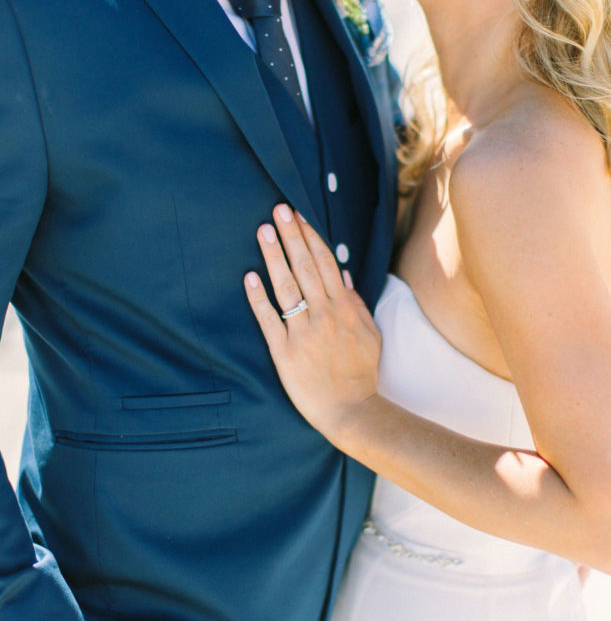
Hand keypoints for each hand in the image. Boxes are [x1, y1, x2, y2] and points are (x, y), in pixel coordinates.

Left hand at [244, 204, 381, 446]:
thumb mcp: (369, 335)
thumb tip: (344, 275)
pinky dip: (259, 298)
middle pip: (305, 267)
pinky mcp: (285, 352)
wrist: (351, 411)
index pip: (325, 263)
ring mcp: (304, 333)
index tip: (299, 215)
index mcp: (345, 309)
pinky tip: (250, 277)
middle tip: (278, 209)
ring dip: (274, 256)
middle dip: (292, 236)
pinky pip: (269, 320)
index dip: (310, 237)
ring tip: (263, 231)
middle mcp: (324, 316)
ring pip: (287, 287)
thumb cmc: (360, 373)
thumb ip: (356, 304)